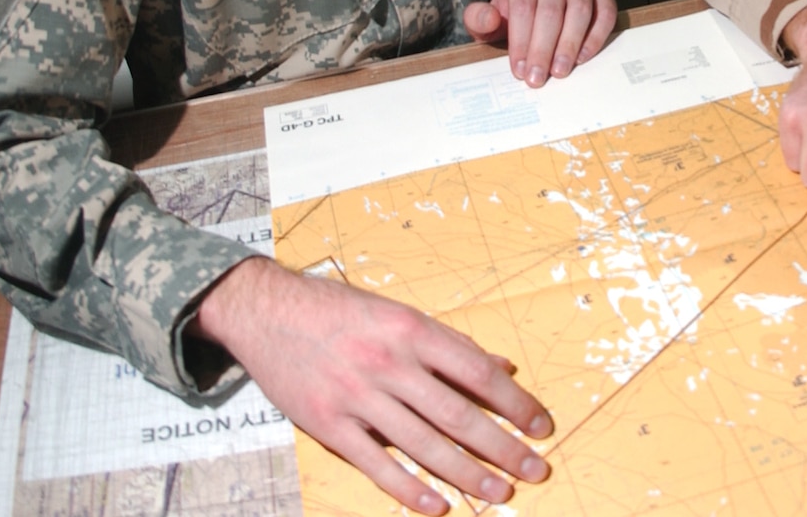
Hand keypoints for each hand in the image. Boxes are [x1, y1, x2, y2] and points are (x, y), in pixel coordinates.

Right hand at [191, 256, 551, 513]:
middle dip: (502, 446)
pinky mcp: (327, 424)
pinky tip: (438, 505)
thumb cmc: (338, 310)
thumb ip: (449, 344)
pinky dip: (408, 489)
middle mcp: (387, 362)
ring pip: (422, 444)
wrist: (266, 310)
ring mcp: (356, 396)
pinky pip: (375, 463)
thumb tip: (503, 368)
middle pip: (456, 414)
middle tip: (535, 469)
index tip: (541, 425)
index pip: (476, 371)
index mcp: (411, 329)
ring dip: (466, 473)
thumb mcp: (398, 313)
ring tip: (500, 492)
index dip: (514, 402)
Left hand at [464, 0, 615, 86]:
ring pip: (579, 10)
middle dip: (543, 48)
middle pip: (550, 10)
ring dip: (569, 44)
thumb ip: (479, 20)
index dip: (521, 40)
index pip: (523, 6)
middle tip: (538, 76)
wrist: (539, 10)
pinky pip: (605, 13)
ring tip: (560, 70)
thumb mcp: (490, 21)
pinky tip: (582, 57)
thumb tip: (488, 19)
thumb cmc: (514, 18)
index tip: (519, 68)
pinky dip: (596, 36)